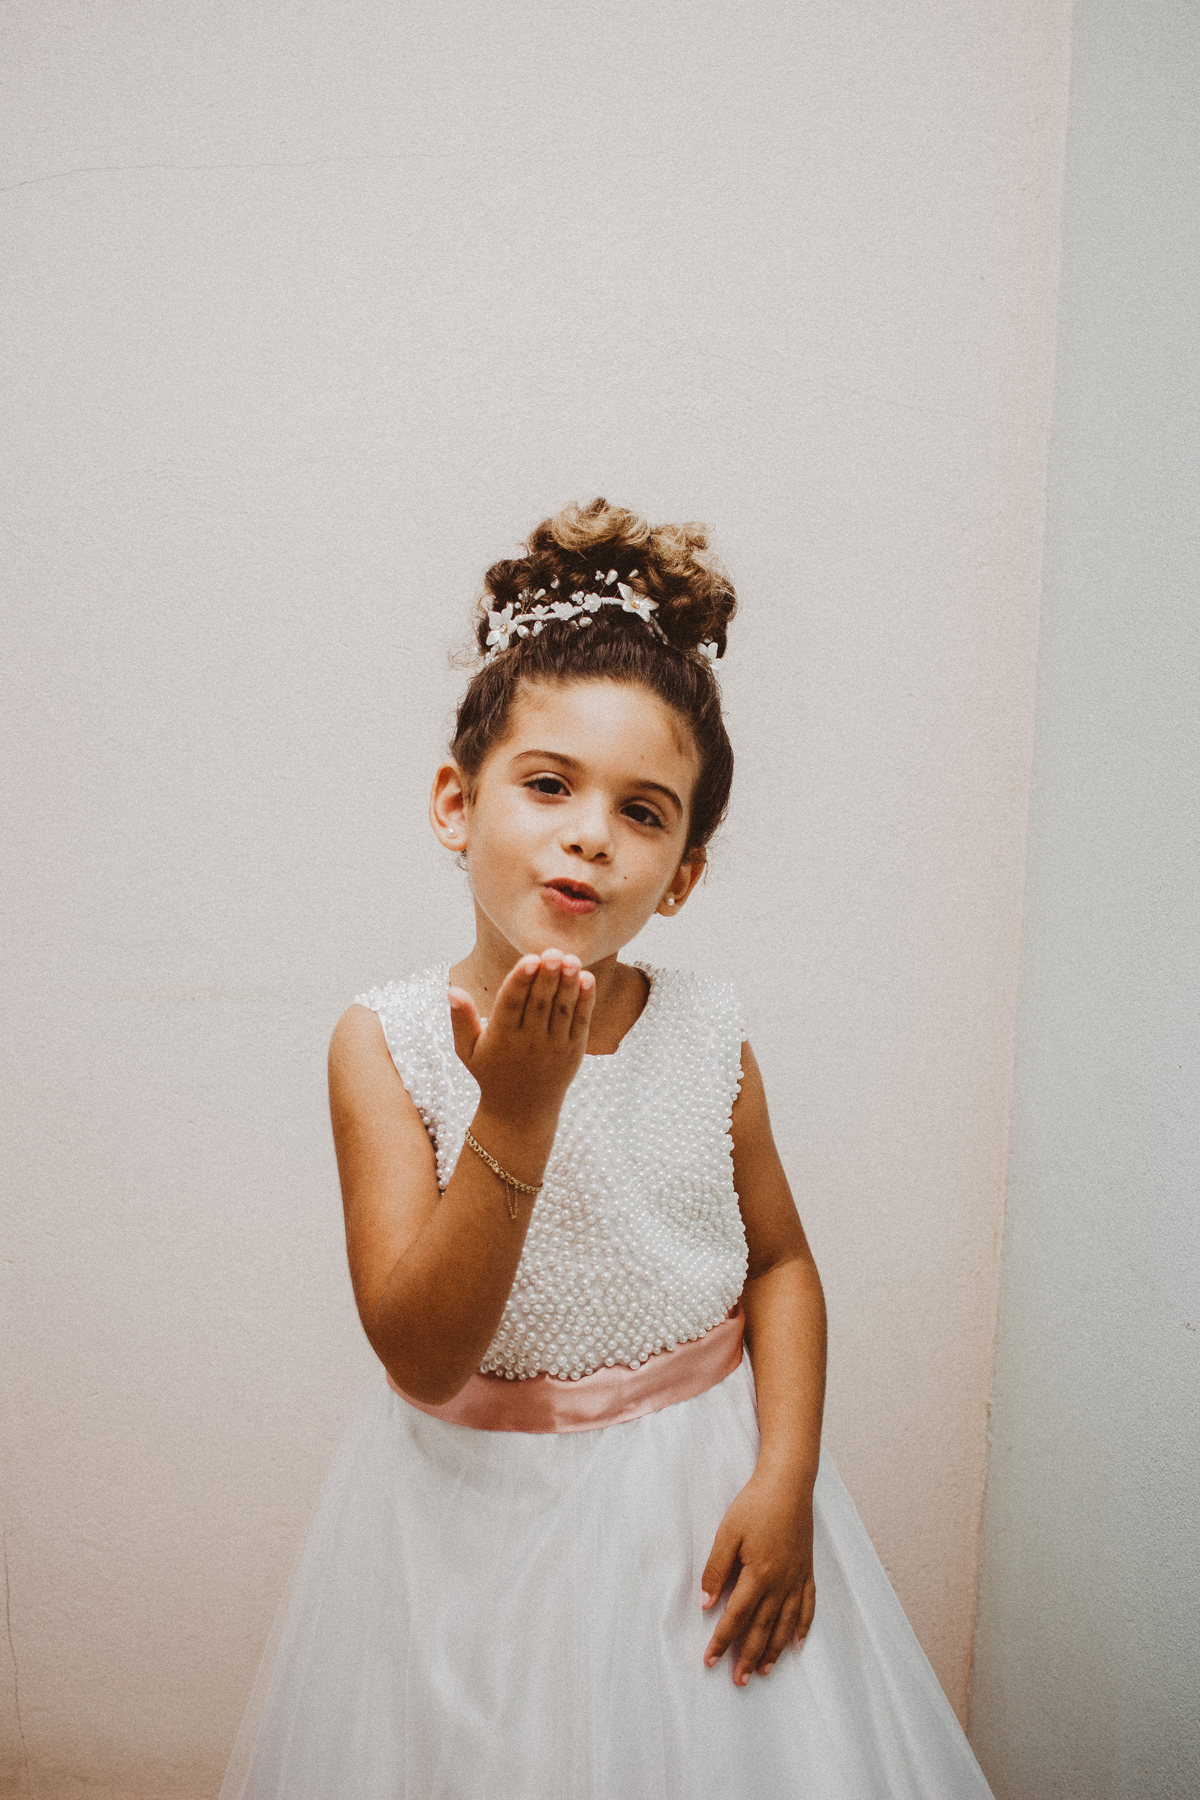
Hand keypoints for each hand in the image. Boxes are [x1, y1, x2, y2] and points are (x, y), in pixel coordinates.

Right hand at [448, 951, 595, 1127]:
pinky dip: (585, 1000)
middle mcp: (529, 1041)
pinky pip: (581, 1022)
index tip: (530, 959)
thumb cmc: (490, 1073)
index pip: (511, 1003)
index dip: (521, 980)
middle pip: (540, 1003)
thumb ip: (461, 1019)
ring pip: (562, 1009)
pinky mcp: (573, 1051)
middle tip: (555, 951)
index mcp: (501, 1037)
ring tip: (572, 959)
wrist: (520, 1113)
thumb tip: (451, 990)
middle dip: (548, 976)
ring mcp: (554, 1046)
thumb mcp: (466, 1050)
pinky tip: (586, 979)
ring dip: (568, 983)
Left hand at [701, 1472, 815, 1684]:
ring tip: (763, 1670)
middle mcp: (781, 1582)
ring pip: (786, 1624)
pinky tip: (797, 1643)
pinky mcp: (807, 1570)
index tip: (710, 1660)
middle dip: (747, 1656)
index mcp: (758, 1574)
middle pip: (763, 1628)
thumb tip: (706, 1603)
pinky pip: (808, 1606)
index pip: (736, 1616)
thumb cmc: (755, 1504)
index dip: (722, 1640)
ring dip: (774, 1650)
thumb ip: (716, 1568)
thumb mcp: (728, 1532)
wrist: (789, 1483)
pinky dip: (803, 1627)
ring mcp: (797, 1578)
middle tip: (738, 1681)